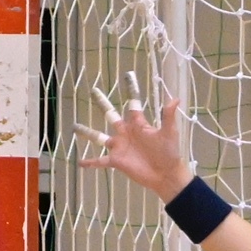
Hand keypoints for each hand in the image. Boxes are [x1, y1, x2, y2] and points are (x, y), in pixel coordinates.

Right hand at [77, 76, 194, 199]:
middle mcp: (126, 133)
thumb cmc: (169, 153)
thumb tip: (175, 99)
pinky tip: (80, 162)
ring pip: (99, 137)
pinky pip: (100, 161)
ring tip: (75, 127)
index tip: (127, 75)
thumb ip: (168, 116)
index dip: (130, 90)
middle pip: (111, 115)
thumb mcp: (169, 133)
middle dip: (102, 103)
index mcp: (138, 125)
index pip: (132, 104)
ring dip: (87, 133)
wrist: (165, 174)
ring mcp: (120, 147)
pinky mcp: (116, 161)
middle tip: (94, 91)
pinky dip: (90, 162)